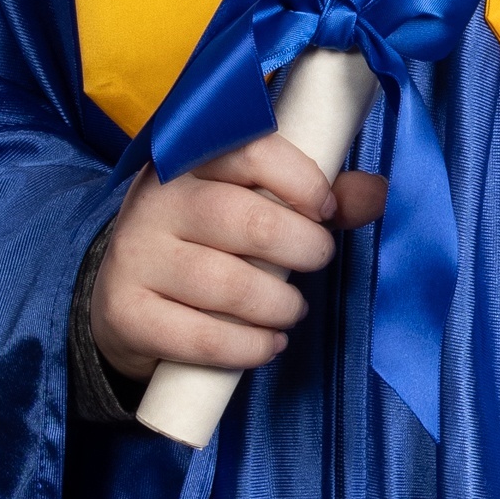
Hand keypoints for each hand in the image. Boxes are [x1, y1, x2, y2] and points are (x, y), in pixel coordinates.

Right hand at [91, 132, 387, 384]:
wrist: (123, 296)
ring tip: (291, 310)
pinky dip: (248, 347)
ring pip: (225, 284)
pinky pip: (201, 337)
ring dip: (278, 305)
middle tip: (316, 260)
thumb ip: (316, 197)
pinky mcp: (126, 311)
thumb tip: (376, 193)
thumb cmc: (206, 242)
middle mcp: (155, 200)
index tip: (325, 210)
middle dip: (300, 247)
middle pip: (243, 220)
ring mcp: (135, 256)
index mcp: (189, 160)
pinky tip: (267, 343)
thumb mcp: (252, 205)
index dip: (300, 180)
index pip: (248, 151)